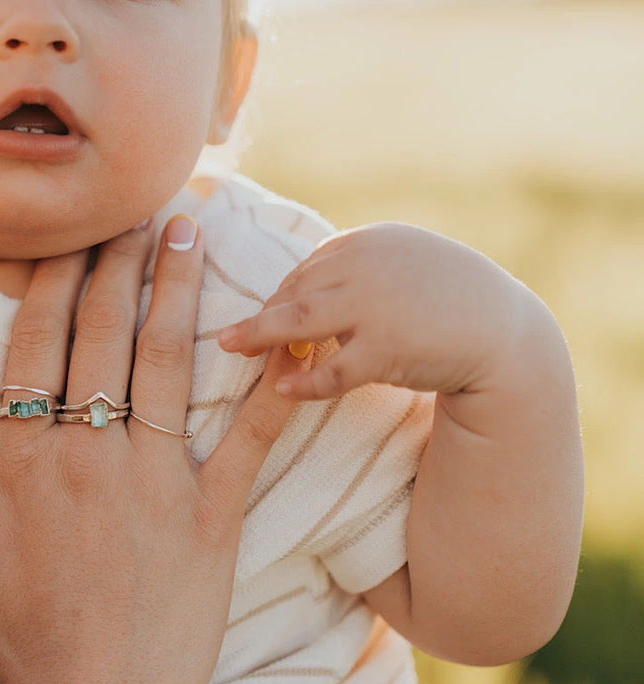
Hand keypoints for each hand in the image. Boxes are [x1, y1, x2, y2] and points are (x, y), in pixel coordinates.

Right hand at [0, 216, 307, 683]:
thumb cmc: (14, 640)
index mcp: (23, 460)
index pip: (37, 343)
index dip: (55, 280)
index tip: (69, 235)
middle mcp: (89, 453)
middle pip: (103, 334)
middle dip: (118, 261)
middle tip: (135, 207)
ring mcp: (155, 481)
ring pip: (165, 363)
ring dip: (176, 291)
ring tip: (188, 232)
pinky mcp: (212, 516)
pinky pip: (246, 439)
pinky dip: (269, 386)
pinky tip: (286, 339)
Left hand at [217, 222, 531, 399]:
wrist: (506, 334)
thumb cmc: (451, 302)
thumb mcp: (403, 266)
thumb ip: (357, 270)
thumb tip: (303, 289)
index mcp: (367, 242)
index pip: (307, 269)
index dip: (282, 296)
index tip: (265, 317)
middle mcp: (366, 264)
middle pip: (294, 291)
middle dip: (262, 316)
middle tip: (229, 337)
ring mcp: (374, 304)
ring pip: (298, 320)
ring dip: (259, 335)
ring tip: (231, 348)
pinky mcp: (386, 347)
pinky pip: (330, 369)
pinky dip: (303, 382)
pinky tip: (283, 390)